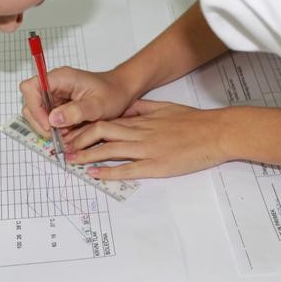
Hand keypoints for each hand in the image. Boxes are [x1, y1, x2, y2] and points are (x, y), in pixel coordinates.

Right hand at [19, 66, 135, 136]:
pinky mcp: (57, 105)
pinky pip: (46, 118)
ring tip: (64, 135)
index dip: (34, 107)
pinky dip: (53, 128)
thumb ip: (76, 112)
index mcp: (61, 78)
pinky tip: (67, 132)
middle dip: (39, 122)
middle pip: (30, 102)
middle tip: (55, 136)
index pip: (31, 88)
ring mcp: (54, 95)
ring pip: (36, 112)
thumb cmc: (113, 93)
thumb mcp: (98, 105)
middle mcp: (54, 85)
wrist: (121, 92)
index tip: (48, 125)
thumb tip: (53, 119)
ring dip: (46, 127)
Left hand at [63, 99, 229, 179]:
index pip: (105, 120)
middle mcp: (139, 132)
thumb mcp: (164, 107)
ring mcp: (147, 149)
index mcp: (141, 119)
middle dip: (79, 140)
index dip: (85, 126)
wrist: (216, 132)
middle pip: (100, 132)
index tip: (71, 132)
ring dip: (86, 155)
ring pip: (109, 150)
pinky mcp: (157, 165)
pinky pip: (127, 169)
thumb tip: (125, 108)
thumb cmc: (193, 120)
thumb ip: (142, 108)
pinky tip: (95, 174)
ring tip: (70, 161)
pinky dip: (108, 171)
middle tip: (64, 148)